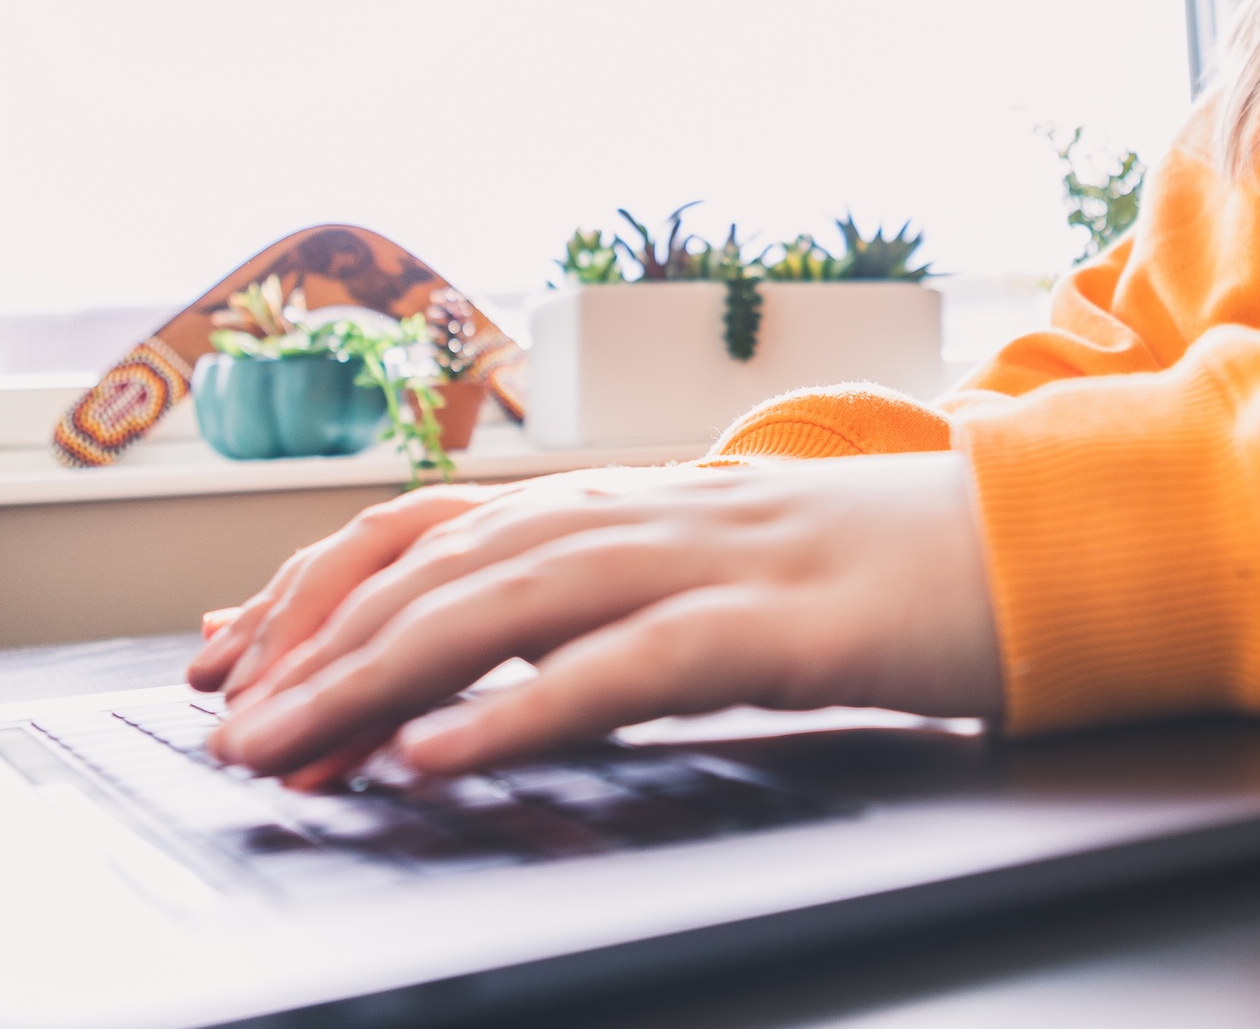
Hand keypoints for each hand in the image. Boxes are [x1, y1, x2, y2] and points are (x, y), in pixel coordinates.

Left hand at [204, 453, 1002, 783]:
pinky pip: (621, 666)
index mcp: (626, 503)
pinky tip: (441, 756)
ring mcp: (707, 560)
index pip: (432, 524)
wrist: (1035, 547)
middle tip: (224, 726)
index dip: (317, 584)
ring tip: (287, 745)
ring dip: (372, 678)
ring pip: (500, 604)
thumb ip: (604, 611)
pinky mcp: (772, 626)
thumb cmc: (879, 577)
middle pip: (438, 563)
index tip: (230, 658)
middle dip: (311, 646)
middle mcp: (645, 513)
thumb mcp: (717, 580)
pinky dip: (515, 711)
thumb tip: (479, 682)